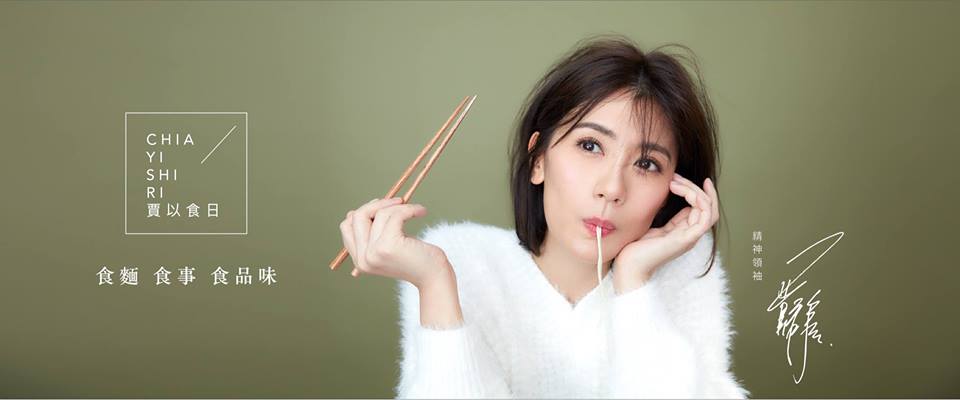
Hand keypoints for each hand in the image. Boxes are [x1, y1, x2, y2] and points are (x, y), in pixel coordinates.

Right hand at [338, 197, 450, 288]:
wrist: (434, 277)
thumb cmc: (416, 259)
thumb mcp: (389, 246)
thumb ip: (374, 232)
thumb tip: (363, 207)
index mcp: (360, 261)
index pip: (347, 226)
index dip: (364, 211)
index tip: (384, 207)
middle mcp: (363, 259)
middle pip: (357, 216)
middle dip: (378, 204)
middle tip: (399, 202)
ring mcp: (374, 253)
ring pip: (380, 214)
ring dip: (400, 206)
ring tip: (416, 210)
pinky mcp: (388, 246)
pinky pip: (395, 215)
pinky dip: (410, 209)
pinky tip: (421, 212)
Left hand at [612, 173, 719, 293]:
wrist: (628, 266)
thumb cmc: (635, 248)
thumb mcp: (652, 225)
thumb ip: (664, 215)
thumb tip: (667, 197)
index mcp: (683, 231)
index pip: (700, 208)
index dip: (694, 191)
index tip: (678, 177)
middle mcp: (690, 234)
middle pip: (708, 206)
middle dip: (695, 187)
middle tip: (676, 177)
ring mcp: (690, 238)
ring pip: (708, 209)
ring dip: (695, 191)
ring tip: (675, 182)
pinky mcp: (686, 239)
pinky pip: (705, 217)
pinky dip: (698, 200)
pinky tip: (681, 190)